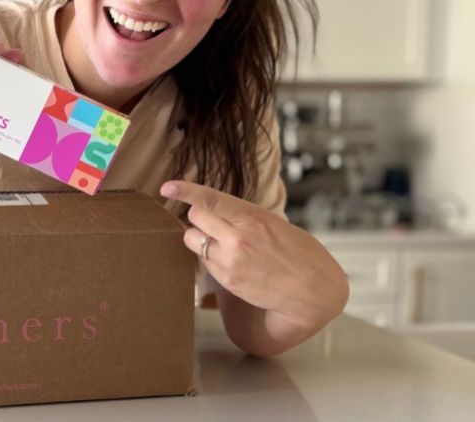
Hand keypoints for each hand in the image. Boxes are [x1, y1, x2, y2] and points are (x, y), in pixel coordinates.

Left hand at [160, 180, 348, 332]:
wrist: (312, 290)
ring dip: (201, 238)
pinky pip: (203, 261)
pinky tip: (231, 261)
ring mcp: (231, 261)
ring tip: (224, 243)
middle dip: (200, 217)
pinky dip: (210, 257)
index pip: (209, 199)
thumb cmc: (297, 252)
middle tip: (215, 222)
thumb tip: (213, 208)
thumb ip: (243, 216)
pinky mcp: (227, 280)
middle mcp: (238, 238)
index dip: (185, 191)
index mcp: (253, 217)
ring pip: (193, 240)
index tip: (167, 187)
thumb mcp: (274, 223)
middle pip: (195, 217)